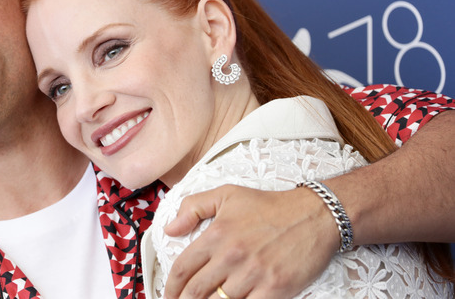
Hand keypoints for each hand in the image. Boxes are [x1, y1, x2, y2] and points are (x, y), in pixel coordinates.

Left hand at [161, 185, 339, 298]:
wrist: (315, 215)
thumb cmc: (270, 206)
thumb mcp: (227, 195)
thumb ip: (193, 208)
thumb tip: (170, 228)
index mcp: (216, 235)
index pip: (182, 268)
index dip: (170, 287)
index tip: (168, 295)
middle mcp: (232, 256)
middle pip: (195, 291)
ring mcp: (254, 275)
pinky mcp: (275, 289)